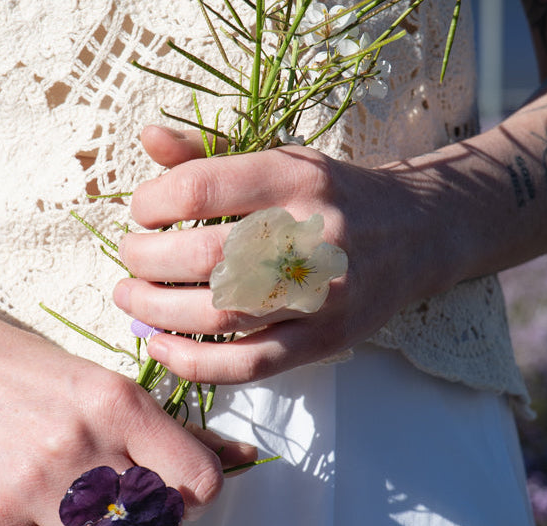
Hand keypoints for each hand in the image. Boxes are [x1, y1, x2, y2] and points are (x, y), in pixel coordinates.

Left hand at [114, 125, 452, 384]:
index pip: (203, 188)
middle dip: (146, 260)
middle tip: (128, 259)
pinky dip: (193, 362)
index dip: (154, 202)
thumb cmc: (335, 197)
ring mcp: (320, 296)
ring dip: (158, 311)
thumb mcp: (283, 160)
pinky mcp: (323, 342)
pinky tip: (159, 346)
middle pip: (205, 256)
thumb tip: (148, 140)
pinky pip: (246, 364)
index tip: (142, 212)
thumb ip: (212, 154)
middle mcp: (312, 236)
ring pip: (221, 314)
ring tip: (130, 299)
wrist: (418, 235)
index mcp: (298, 179)